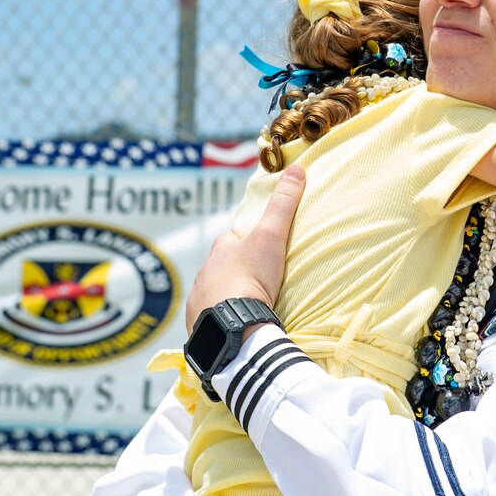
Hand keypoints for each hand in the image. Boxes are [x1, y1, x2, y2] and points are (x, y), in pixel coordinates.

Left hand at [184, 165, 305, 333]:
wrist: (232, 325)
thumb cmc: (250, 277)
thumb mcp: (272, 235)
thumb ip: (283, 204)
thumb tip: (296, 169)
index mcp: (219, 250)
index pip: (230, 239)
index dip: (244, 240)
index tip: (260, 247)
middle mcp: (204, 273)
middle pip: (222, 267)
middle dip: (236, 270)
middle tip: (258, 280)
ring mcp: (199, 301)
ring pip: (214, 293)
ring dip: (228, 296)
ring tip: (249, 306)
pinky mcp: (199, 326)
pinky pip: (210, 319)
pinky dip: (221, 319)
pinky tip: (235, 325)